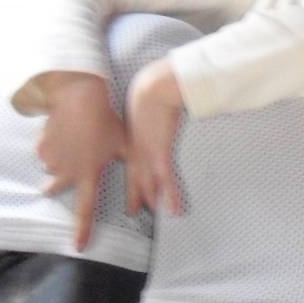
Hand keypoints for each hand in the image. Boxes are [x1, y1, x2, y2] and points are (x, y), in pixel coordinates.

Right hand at [37, 73, 125, 250]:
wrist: (79, 95)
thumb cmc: (108, 120)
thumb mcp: (128, 146)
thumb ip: (138, 173)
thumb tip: (146, 198)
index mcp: (88, 174)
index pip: (85, 210)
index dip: (82, 230)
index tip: (78, 247)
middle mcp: (65, 171)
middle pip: (58, 188)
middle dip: (58, 185)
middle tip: (69, 167)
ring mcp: (50, 159)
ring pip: (53, 168)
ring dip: (61, 161)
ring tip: (76, 141)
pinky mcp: (40, 146)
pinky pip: (46, 153)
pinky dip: (54, 147)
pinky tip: (65, 132)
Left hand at [126, 58, 186, 217]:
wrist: (153, 89)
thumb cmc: (150, 91)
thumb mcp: (144, 102)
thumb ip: (148, 109)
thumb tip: (155, 108)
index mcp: (131, 139)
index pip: (129, 164)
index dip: (128, 178)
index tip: (128, 187)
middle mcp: (135, 150)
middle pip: (134, 179)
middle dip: (135, 196)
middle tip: (134, 210)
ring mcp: (147, 154)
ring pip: (148, 184)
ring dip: (151, 199)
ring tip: (155, 213)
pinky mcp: (160, 154)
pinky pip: (166, 181)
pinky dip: (171, 196)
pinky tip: (175, 210)